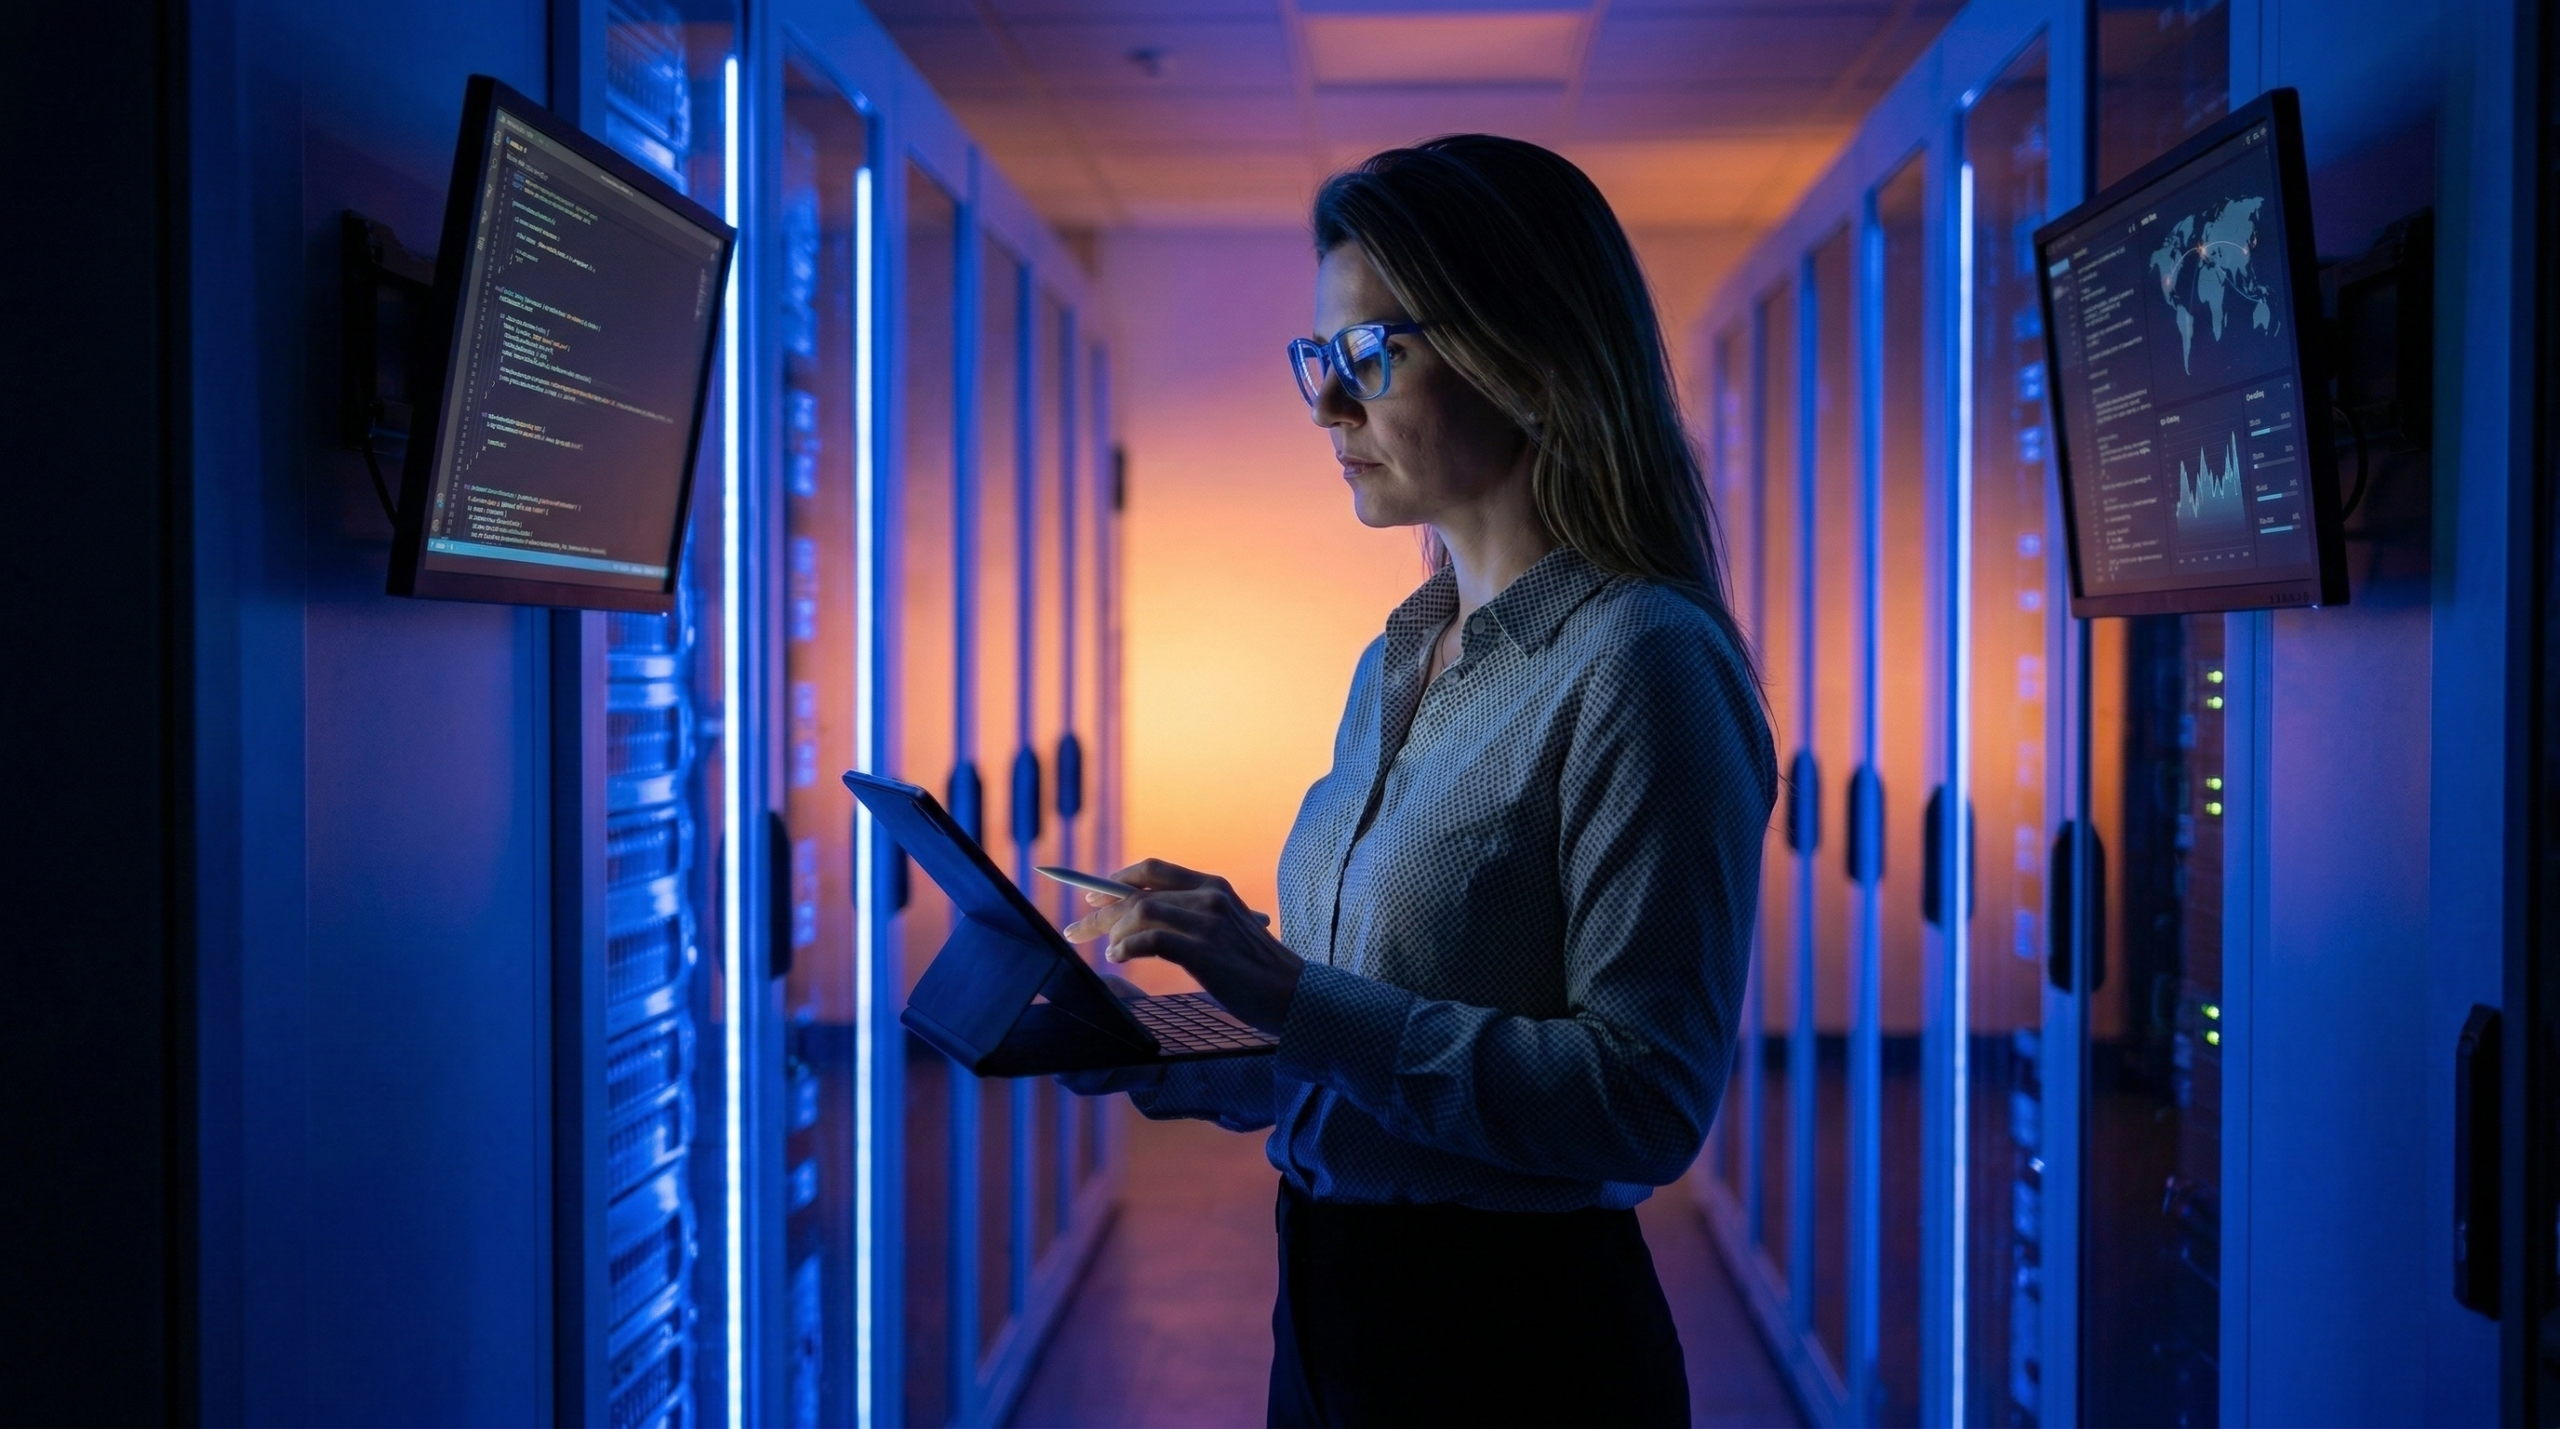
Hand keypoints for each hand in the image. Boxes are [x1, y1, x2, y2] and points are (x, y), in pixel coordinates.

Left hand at [1059, 858, 1303, 1033]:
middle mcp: (1210, 896)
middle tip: (1076, 930)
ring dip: (1112, 930)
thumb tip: (1147, 922)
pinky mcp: (1205, 950)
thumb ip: (1195, 918)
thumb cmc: (1257, 970)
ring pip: (1140, 911)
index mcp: (1214, 887)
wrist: (1295, 994)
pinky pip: (1151, 940)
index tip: (1091, 894)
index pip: (1153, 869)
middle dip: (1100, 909)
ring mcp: (1208, 922)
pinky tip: (1118, 960)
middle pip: (1138, 892)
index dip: (1117, 879)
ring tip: (1105, 951)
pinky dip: (1127, 947)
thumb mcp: (1228, 931)